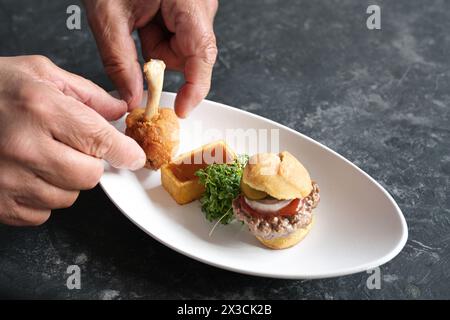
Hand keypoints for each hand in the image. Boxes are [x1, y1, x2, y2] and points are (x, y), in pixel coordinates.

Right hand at [0, 56, 145, 225]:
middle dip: (90, 163)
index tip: (133, 157)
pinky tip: (25, 174)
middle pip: (89, 176)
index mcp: (39, 108)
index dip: (124, 151)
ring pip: (68, 197)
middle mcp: (24, 147)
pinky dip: (41, 198)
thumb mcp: (39, 73)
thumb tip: (120, 111)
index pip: (100, 140)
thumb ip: (86, 94)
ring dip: (65, 181)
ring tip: (41, 157)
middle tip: (72, 148)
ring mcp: (8, 179)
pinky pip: (42, 213)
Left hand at [84, 0, 218, 117]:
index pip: (202, 55)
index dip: (195, 88)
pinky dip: (157, 39)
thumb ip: (120, 62)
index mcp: (187, 2)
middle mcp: (199, 6)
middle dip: (162, 61)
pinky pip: (177, 39)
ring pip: (182, 50)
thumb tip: (133, 97)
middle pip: (191, 55)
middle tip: (137, 50)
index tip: (181, 109)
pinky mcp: (187, 11)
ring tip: (138, 23)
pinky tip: (144, 22)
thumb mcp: (108, 16)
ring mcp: (195, 8)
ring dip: (157, 49)